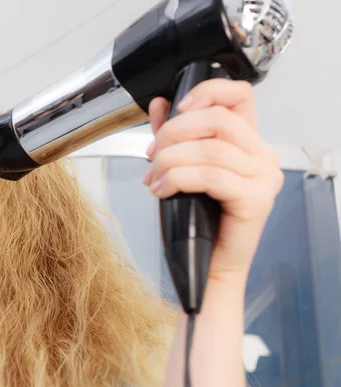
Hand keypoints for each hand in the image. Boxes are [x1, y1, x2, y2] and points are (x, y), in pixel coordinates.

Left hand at [143, 79, 283, 280]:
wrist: (207, 263)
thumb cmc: (197, 219)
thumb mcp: (182, 167)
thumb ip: (174, 135)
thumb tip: (160, 105)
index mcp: (247, 142)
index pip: (239, 95)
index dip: (208, 92)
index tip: (178, 108)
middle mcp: (262, 155)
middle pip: (218, 120)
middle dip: (174, 134)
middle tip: (152, 155)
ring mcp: (263, 177)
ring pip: (210, 150)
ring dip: (170, 162)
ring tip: (154, 179)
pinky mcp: (256, 199)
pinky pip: (211, 176)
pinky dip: (178, 179)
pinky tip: (162, 190)